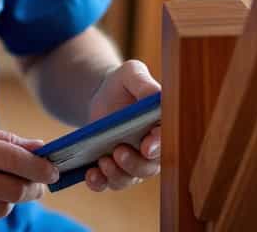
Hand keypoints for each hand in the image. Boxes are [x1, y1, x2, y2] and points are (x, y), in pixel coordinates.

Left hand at [84, 59, 161, 191]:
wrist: (102, 96)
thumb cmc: (123, 84)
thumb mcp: (131, 74)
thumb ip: (144, 84)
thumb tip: (155, 96)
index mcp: (161, 127)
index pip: (166, 140)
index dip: (158, 145)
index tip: (147, 146)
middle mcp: (151, 151)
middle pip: (148, 167)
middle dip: (134, 164)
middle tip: (118, 151)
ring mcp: (131, 163)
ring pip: (128, 179)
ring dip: (116, 175)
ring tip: (102, 162)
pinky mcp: (111, 169)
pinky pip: (107, 183)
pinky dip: (99, 183)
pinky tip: (90, 174)